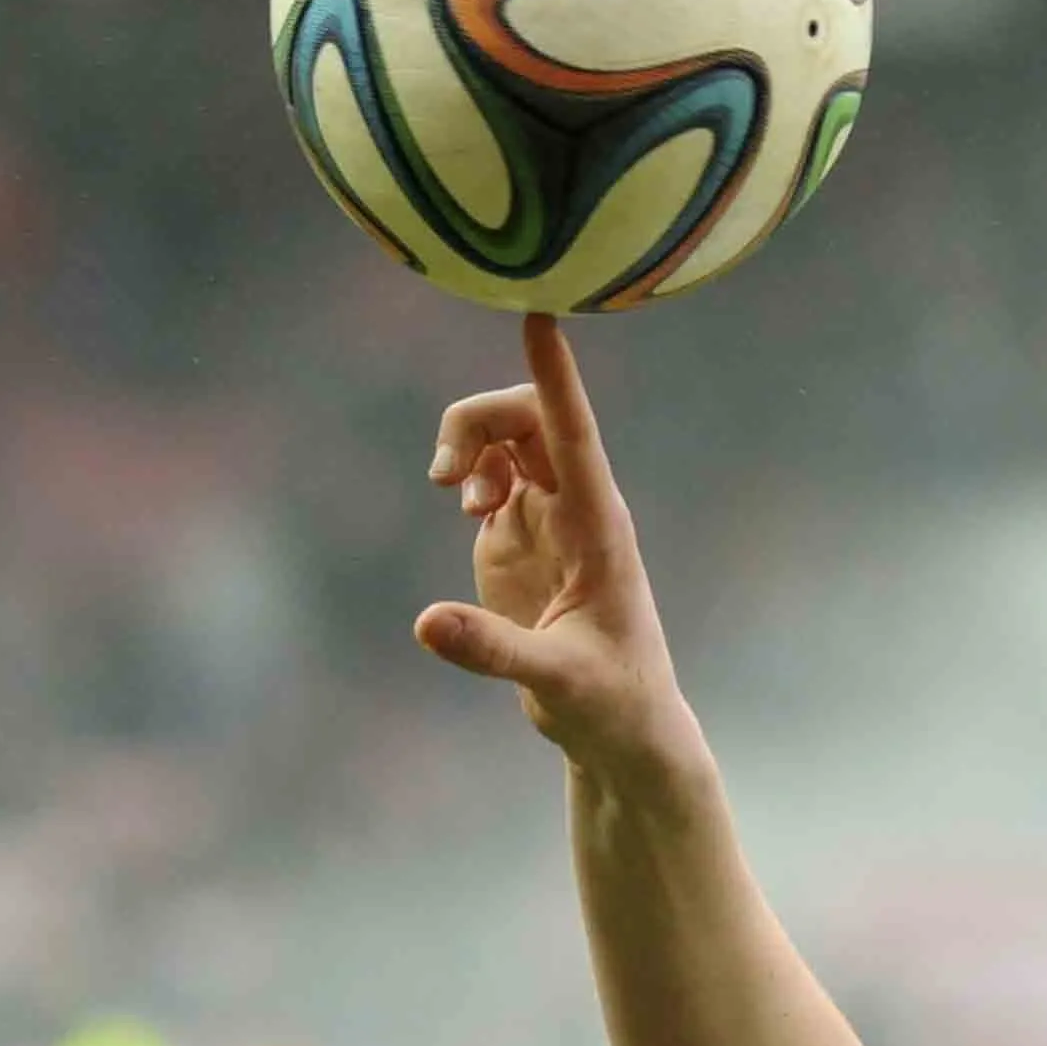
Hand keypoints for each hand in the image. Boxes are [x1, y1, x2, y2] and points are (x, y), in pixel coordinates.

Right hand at [417, 312, 694, 774]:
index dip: (556, 377)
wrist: (621, 730)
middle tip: (444, 476)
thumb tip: (426, 623)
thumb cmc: (611, 704)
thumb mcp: (555, 682)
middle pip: (527, 417)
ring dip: (468, 443)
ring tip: (449, 490)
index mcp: (602, 526)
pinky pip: (492, 471)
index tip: (537, 315)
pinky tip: (462, 504)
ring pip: (507, 436)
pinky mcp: (520, 541)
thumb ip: (492, 651)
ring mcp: (548, 520)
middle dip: (478, 420)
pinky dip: (467, 470)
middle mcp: (577, 509)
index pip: (576, 435)